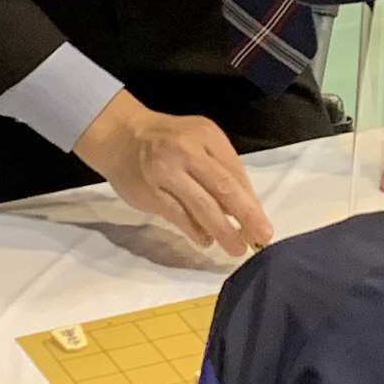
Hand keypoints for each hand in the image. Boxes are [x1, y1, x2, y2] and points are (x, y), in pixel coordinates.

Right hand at [74, 90, 271, 257]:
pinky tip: (206, 239)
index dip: (251, 201)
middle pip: (224, 188)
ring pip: (202, 206)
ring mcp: (167, 171)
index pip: (236, 172)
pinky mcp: (151, 192)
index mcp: (206, 135)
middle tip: (261, 237)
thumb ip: (221, 168)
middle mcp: (187, 151)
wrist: (121, 136)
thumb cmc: (168, 140)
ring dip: (223, 230)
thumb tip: (246, 206)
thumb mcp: (199, 140)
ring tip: (236, 248)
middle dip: (246, 216)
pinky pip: (178, 216)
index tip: (262, 222)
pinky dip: (195, 230)